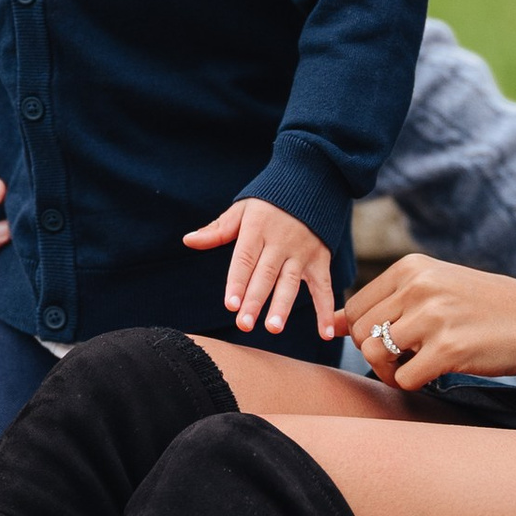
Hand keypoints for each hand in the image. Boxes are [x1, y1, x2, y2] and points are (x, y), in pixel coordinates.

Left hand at [182, 193, 338, 343]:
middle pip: (265, 275)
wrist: (312, 183)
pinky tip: (325, 333)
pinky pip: (324, 287)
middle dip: (254, 300)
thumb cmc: (269, 201)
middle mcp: (280, 242)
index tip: (230, 304)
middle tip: (243, 324)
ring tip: (273, 328)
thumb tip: (188, 240)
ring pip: (291, 282)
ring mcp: (302, 252)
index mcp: (257, 229)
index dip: (237, 281)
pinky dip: (327, 310)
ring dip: (283, 306)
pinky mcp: (320, 260)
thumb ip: (218, 229)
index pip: (245, 259)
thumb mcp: (242, 209)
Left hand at [336, 255, 515, 396]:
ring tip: (412, 369)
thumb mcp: (437, 287)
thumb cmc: (487, 307)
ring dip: (388, 371)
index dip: (362, 334)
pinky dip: (411, 384)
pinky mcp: (448, 349)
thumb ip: (390, 301)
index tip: (385, 345)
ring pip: (374, 355)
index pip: (355, 307)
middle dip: (374, 354)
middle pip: (359, 333)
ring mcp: (433, 318)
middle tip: (401, 361)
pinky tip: (432, 376)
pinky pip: (404, 378)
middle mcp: (418, 287)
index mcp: (411, 268)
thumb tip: (331, 324)